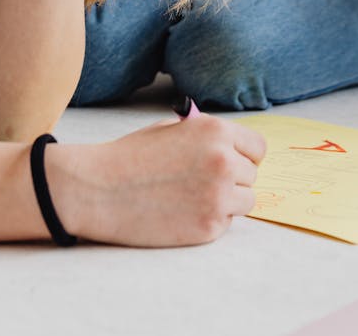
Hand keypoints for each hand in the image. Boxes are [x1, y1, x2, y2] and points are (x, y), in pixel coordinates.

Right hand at [48, 114, 265, 246]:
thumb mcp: (173, 129)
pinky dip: (210, 219)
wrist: (99, 188)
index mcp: (215, 131)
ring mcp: (218, 197)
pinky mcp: (208, 227)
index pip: (258, 148)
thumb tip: (234, 148)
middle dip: (233, 178)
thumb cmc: (132, 156)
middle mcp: (223, 162)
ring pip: (246, 201)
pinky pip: (226, 223)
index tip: (233, 161)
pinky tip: (182, 211)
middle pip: (251, 175)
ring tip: (193, 196)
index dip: (244, 155)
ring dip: (227, 200)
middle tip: (201, 181)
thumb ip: (207, 136)